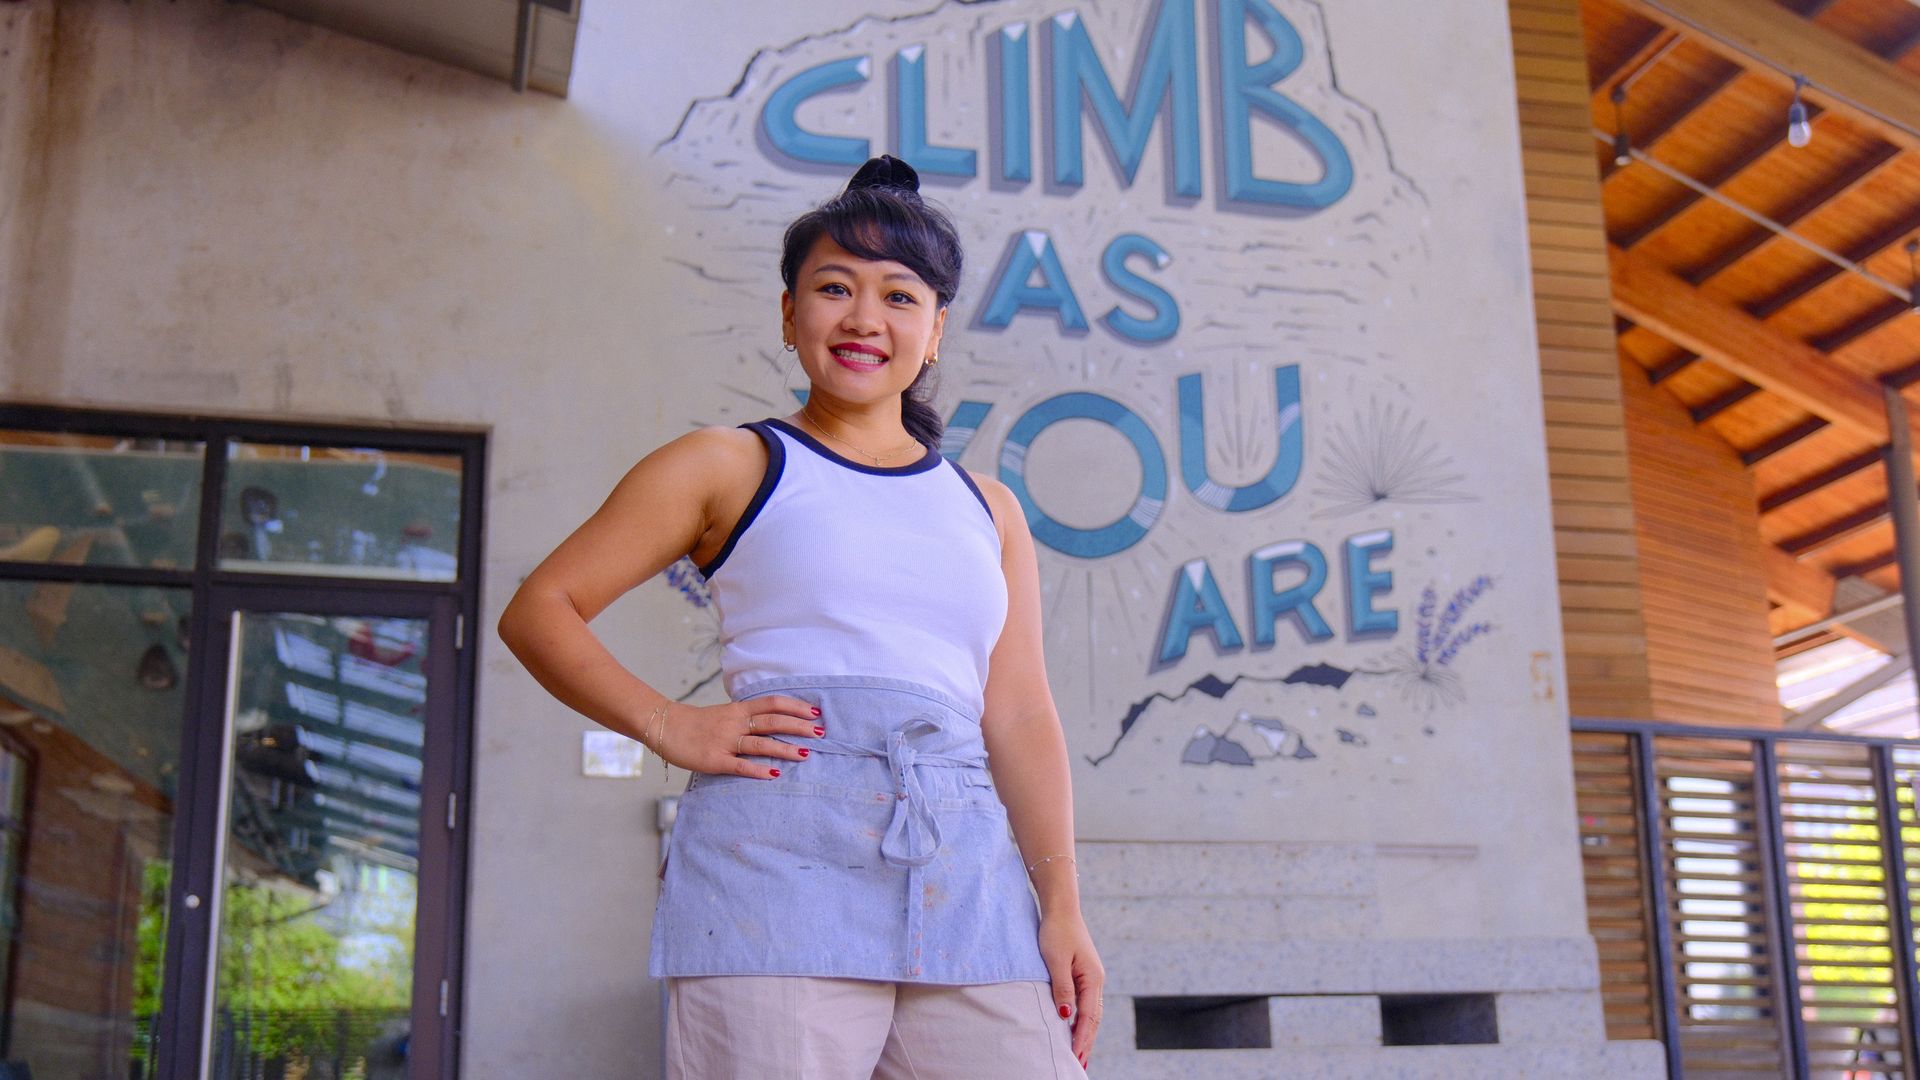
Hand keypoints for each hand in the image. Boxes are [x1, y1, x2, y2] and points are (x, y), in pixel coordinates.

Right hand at [646, 696, 822, 778]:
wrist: (664, 726)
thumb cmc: (697, 723)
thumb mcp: (725, 713)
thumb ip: (747, 716)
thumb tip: (774, 720)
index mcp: (738, 710)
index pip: (773, 703)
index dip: (796, 707)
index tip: (816, 712)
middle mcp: (735, 723)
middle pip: (773, 721)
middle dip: (799, 727)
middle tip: (820, 733)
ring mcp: (725, 742)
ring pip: (760, 744)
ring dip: (785, 749)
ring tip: (806, 754)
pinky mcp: (714, 760)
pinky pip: (740, 766)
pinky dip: (758, 770)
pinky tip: (775, 774)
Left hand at [1038, 910, 1103, 1068]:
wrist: (1061, 908)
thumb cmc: (1056, 931)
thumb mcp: (1055, 960)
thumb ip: (1062, 988)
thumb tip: (1066, 1015)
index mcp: (1092, 978)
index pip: (1088, 1016)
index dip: (1081, 1039)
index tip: (1076, 1058)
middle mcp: (1096, 980)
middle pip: (1093, 1019)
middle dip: (1087, 1043)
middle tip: (1079, 1065)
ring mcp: (1091, 977)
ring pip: (1091, 1013)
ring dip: (1085, 1034)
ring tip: (1079, 1055)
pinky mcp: (1084, 974)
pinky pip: (1086, 1004)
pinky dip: (1082, 1021)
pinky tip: (1075, 1029)